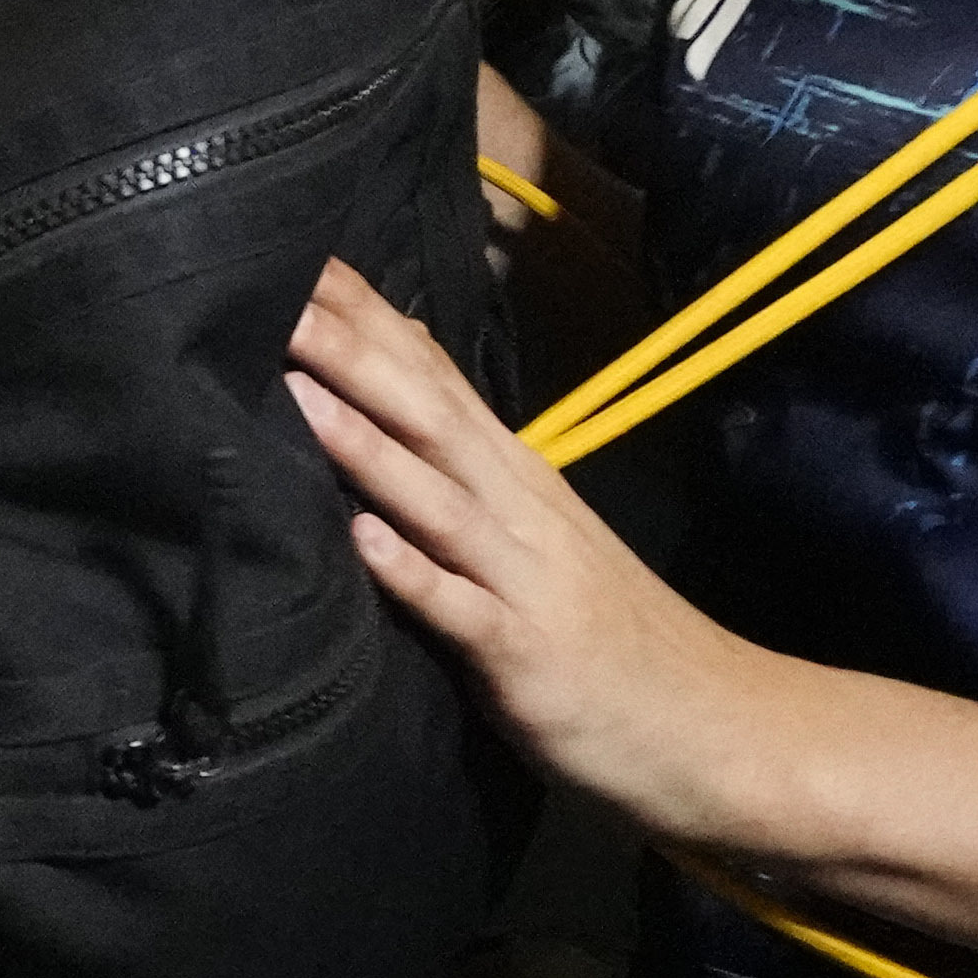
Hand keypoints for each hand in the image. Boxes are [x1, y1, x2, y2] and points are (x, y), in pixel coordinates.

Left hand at [281, 262, 826, 850]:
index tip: (284, 250)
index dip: (361, 314)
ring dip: (362, 442)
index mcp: (512, 475)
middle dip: (346, 348)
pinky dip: (412, 573)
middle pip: (423, 411)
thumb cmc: (605, 635)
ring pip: (434, 496)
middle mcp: (518, 507)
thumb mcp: (531, 533)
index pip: (428, 373)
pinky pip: (462, 609)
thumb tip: (391, 380)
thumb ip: (462, 464)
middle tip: (262, 284)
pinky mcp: (527, 654)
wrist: (715, 726)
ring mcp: (525, 578)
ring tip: (293, 384)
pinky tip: (362, 541)